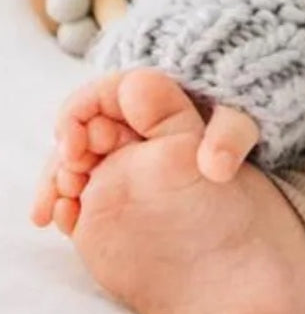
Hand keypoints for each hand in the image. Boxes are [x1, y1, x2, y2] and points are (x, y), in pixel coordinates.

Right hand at [31, 70, 261, 232]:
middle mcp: (129, 120)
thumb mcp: (238, 125)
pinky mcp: (111, 182)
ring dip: (56, 181)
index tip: (75, 148)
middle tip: (67, 184)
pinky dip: (61, 200)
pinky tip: (58, 220)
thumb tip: (216, 163)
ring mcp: (118, 153)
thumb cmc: (240, 136)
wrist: (243, 183)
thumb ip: (228, 137)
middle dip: (64, 154)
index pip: (99, 95)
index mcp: (152, 93)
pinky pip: (78, 187)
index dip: (78, 117)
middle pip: (78, 130)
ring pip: (73, 161)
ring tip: (52, 213)